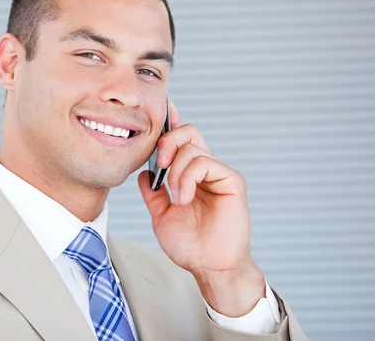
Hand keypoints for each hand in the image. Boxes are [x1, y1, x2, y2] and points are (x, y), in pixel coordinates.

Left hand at [138, 101, 265, 316]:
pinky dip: (188, 177)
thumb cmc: (190, 244)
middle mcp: (205, 169)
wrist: (208, 265)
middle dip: (167, 141)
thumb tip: (143, 172)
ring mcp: (219, 173)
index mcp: (189, 174)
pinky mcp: (231, 180)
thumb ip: (152, 192)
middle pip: (188, 132)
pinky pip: (206, 162)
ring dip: (175, 171)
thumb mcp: (160, 214)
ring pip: (192, 147)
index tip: (164, 107)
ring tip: (176, 197)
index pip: (182, 141)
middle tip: (159, 165)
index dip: (172, 122)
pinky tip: (185, 197)